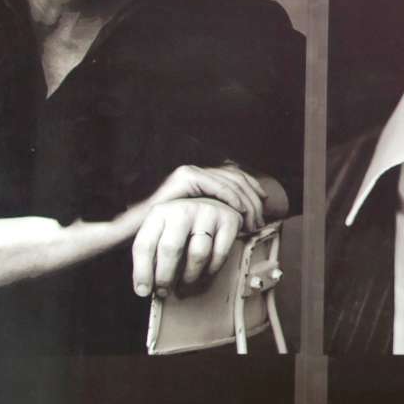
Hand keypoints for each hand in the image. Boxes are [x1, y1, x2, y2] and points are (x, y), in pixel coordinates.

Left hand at [133, 197, 242, 297]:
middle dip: (165, 277)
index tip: (143, 291)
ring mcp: (207, 213)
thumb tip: (139, 286)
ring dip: (189, 277)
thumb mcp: (160, 228)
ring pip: (197, 254)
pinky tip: (204, 275)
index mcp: (159, 213)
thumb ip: (147, 250)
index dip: (142, 271)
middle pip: (170, 249)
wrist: (217, 200)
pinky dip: (211, 270)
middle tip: (164, 292)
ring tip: (184, 285)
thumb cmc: (182, 224)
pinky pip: (219, 254)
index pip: (144, 244)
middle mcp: (182, 210)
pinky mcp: (228, 221)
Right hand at [142, 163, 271, 228]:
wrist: (139, 230)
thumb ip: (216, 214)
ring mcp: (191, 172)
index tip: (264, 205)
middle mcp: (198, 172)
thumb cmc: (167, 231)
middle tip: (260, 220)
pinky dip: (231, 198)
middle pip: (237, 178)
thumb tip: (243, 217)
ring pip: (230, 181)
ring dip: (245, 201)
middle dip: (253, 199)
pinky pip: (216, 185)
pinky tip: (239, 212)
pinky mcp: (185, 177)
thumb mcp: (200, 222)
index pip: (236, 177)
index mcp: (202, 180)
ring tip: (251, 221)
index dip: (253, 188)